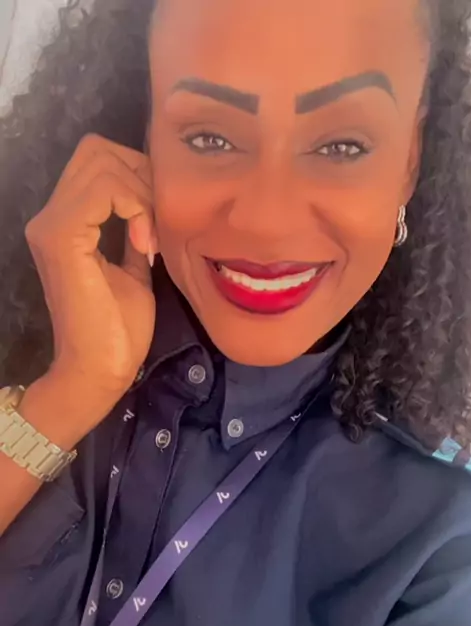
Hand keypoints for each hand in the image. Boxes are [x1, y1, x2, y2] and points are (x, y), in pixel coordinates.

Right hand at [24, 133, 157, 422]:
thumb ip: (136, 235)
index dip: (139, 177)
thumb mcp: (135, 271)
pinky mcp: (61, 237)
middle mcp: (50, 216)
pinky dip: (134, 206)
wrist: (99, 370)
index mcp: (67, 222)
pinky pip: (103, 189)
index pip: (100, 160)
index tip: (158, 224)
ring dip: (141, 193)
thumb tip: (152, 207)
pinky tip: (145, 243)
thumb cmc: (118, 331)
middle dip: (141, 176)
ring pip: (102, 162)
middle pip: (98, 149)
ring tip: (151, 238)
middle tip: (157, 223)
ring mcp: (52, 224)